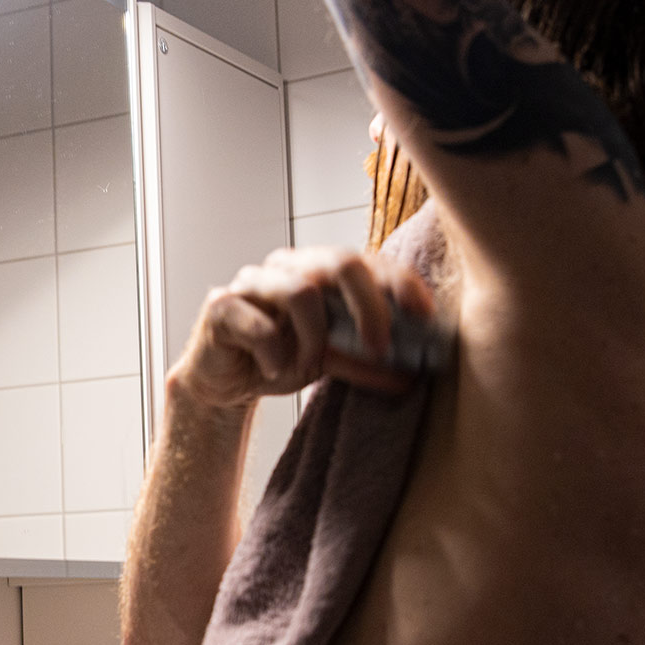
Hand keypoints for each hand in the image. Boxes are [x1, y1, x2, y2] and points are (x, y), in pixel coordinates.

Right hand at [168, 247, 435, 407]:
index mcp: (317, 269)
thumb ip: (365, 361)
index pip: (367, 261)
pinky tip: (272, 370)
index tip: (423, 315)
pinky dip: (274, 353)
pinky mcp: (221, 306)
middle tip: (381, 348)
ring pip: (301, 291)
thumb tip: (412, 374)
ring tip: (307, 364)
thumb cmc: (277, 357)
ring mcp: (252, 283)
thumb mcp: (329, 361)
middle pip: (339, 262)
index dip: (398, 283)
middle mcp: (287, 267)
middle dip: (369, 306)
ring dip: (315, 338)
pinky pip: (259, 325)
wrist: (224, 382)